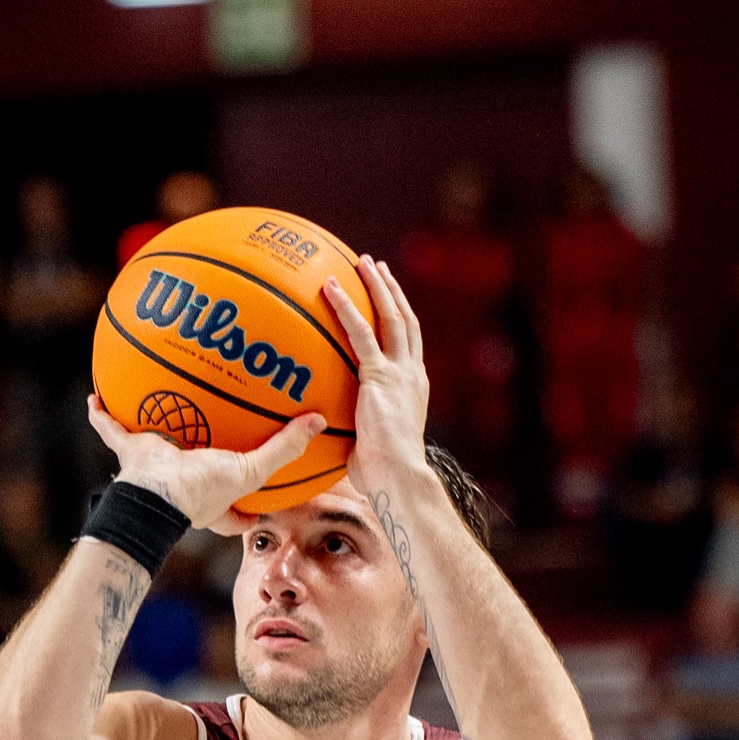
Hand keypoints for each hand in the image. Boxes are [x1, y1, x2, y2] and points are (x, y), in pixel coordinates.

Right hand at [87, 397, 325, 535]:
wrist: (156, 493)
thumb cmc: (201, 491)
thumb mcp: (251, 470)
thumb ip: (285, 449)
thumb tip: (317, 422)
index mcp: (215, 501)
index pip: (237, 514)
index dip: (250, 512)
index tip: (262, 506)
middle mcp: (186, 486)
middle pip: (199, 474)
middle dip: (204, 462)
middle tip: (214, 443)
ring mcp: (157, 468)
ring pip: (158, 446)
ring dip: (156, 428)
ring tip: (161, 405)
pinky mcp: (132, 451)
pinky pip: (112, 429)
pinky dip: (102, 415)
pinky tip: (97, 396)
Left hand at [322, 256, 429, 492]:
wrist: (398, 476)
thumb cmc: (383, 474)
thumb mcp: (369, 447)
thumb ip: (353, 432)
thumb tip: (325, 436)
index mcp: (413, 387)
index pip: (408, 344)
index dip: (400, 318)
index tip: (388, 300)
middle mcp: (412, 373)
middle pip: (404, 321)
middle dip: (390, 291)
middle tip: (375, 267)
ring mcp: (400, 372)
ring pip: (391, 316)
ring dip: (376, 286)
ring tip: (359, 263)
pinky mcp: (381, 376)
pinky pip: (360, 333)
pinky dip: (346, 307)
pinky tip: (330, 288)